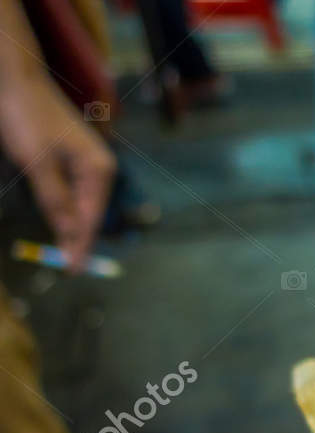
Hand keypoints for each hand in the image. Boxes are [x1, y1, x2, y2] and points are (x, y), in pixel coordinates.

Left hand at [0, 75, 114, 267]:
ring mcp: (85, 162)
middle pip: (89, 213)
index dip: (81, 246)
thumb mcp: (38, 163)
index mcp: (98, 170)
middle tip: (67, 266)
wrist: (13, 78)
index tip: (73, 271)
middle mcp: (98, 168)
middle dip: (78, 239)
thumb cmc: (26, 117)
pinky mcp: (69, 157)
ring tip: (64, 250)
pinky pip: (71, 191)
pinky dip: (64, 208)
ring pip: (79, 203)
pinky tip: (60, 221)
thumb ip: (56, 201)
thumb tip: (71, 236)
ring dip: (70, 225)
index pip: (91, 218)